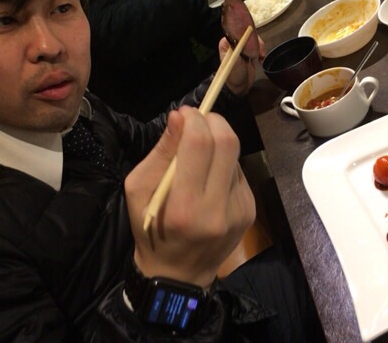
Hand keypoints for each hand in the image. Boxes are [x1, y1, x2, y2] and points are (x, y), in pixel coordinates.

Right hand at [125, 106, 255, 288]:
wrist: (178, 275)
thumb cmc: (149, 230)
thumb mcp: (138, 190)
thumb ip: (161, 152)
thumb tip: (180, 116)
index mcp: (183, 207)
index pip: (200, 144)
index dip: (194, 118)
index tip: (184, 113)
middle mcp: (217, 209)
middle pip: (228, 142)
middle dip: (213, 121)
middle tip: (197, 120)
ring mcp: (239, 210)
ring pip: (235, 155)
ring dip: (218, 144)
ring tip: (198, 157)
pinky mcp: (250, 210)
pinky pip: (238, 171)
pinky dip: (223, 164)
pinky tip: (209, 178)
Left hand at [223, 35, 265, 95]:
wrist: (239, 87)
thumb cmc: (232, 75)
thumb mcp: (233, 61)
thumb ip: (237, 48)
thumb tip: (243, 36)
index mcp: (227, 43)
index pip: (238, 31)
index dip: (248, 33)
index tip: (254, 41)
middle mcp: (234, 43)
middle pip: (248, 34)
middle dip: (255, 42)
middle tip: (259, 51)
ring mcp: (242, 48)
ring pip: (254, 40)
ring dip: (259, 47)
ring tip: (260, 56)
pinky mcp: (249, 53)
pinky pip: (257, 47)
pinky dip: (261, 51)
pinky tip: (261, 59)